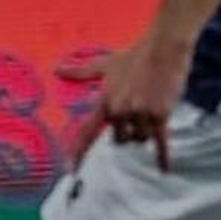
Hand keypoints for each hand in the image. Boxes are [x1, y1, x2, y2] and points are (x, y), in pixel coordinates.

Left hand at [65, 31, 191, 170]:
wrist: (162, 49)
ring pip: (141, 139)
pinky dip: (163, 157)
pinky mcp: (160, 116)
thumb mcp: (104, 64)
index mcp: (104, 102)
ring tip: (151, 104)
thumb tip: (56, 70)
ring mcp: (140, 114)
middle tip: (138, 107)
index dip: (77, 151)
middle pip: (121, 139)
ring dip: (147, 129)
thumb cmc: (133, 56)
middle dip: (129, 130)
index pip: (87, 131)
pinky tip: (164, 170)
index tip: (70, 170)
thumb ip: (80, 72)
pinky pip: (161, 142)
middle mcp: (119, 111)